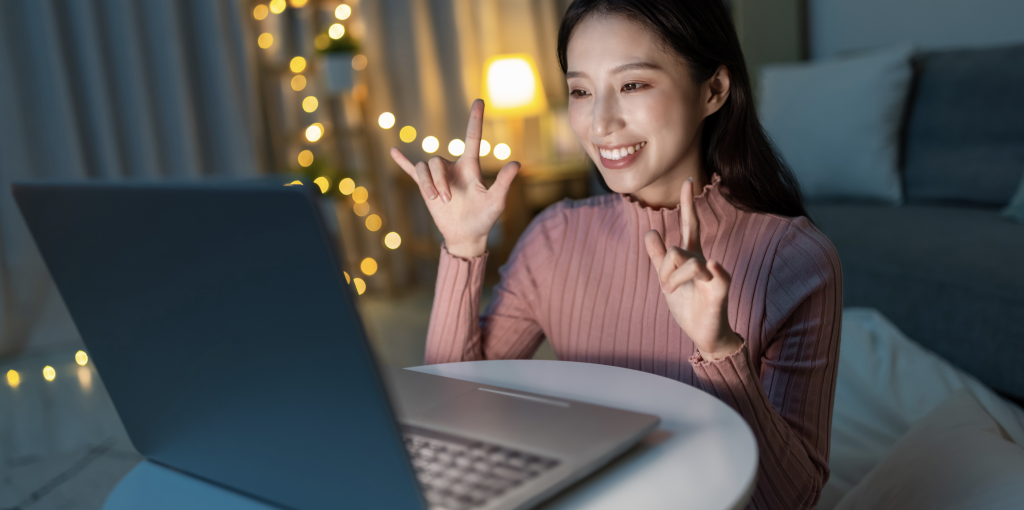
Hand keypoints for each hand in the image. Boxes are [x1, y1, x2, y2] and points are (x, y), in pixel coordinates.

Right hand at [390, 99, 519, 258]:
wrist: (467, 235)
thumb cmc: (484, 218)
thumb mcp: (496, 201)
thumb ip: (504, 182)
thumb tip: (517, 163)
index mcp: (470, 166)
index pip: (473, 138)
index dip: (475, 119)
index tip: (479, 100)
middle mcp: (453, 167)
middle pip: (436, 160)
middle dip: (438, 180)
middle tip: (448, 200)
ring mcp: (438, 177)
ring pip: (424, 168)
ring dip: (428, 185)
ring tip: (437, 201)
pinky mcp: (427, 188)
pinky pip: (413, 171)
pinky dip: (403, 162)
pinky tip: (394, 152)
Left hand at [644, 178, 741, 360]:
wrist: (704, 334)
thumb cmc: (687, 306)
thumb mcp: (667, 279)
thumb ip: (657, 257)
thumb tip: (650, 231)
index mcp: (692, 256)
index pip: (690, 224)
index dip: (688, 203)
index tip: (688, 180)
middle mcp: (704, 261)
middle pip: (675, 249)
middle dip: (662, 268)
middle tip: (665, 287)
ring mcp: (713, 274)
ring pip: (684, 261)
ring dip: (671, 280)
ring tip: (673, 294)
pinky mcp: (719, 291)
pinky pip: (717, 275)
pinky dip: (712, 270)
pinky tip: (712, 265)